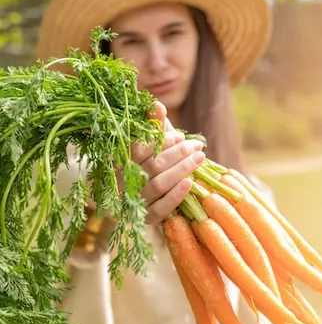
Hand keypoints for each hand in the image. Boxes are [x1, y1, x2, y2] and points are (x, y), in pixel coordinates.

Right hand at [130, 102, 204, 224]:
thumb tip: (158, 105)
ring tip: (199, 158)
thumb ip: (152, 124)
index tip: (181, 136)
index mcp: (119, 160)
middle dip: (178, 154)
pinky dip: (175, 196)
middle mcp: (122, 181)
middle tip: (197, 146)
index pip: (138, 149)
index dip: (161, 141)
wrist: (142, 200)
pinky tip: (190, 183)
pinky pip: (160, 209)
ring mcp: (133, 201)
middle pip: (153, 166)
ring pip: (158, 185)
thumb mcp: (149, 142)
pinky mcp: (144, 218)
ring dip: (182, 170)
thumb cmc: (148, 163)